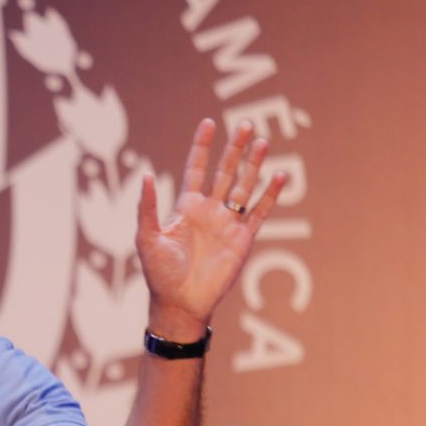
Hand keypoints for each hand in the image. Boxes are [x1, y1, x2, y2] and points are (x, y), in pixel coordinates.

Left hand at [136, 119, 286, 340]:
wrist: (180, 303)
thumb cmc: (159, 273)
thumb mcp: (146, 237)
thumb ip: (147, 207)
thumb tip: (146, 175)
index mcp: (186, 206)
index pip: (196, 168)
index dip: (202, 147)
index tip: (208, 123)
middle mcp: (209, 210)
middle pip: (225, 172)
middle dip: (235, 149)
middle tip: (247, 125)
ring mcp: (228, 223)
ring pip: (244, 187)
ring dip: (254, 165)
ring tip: (264, 142)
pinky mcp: (243, 239)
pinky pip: (260, 213)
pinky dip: (270, 195)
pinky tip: (279, 176)